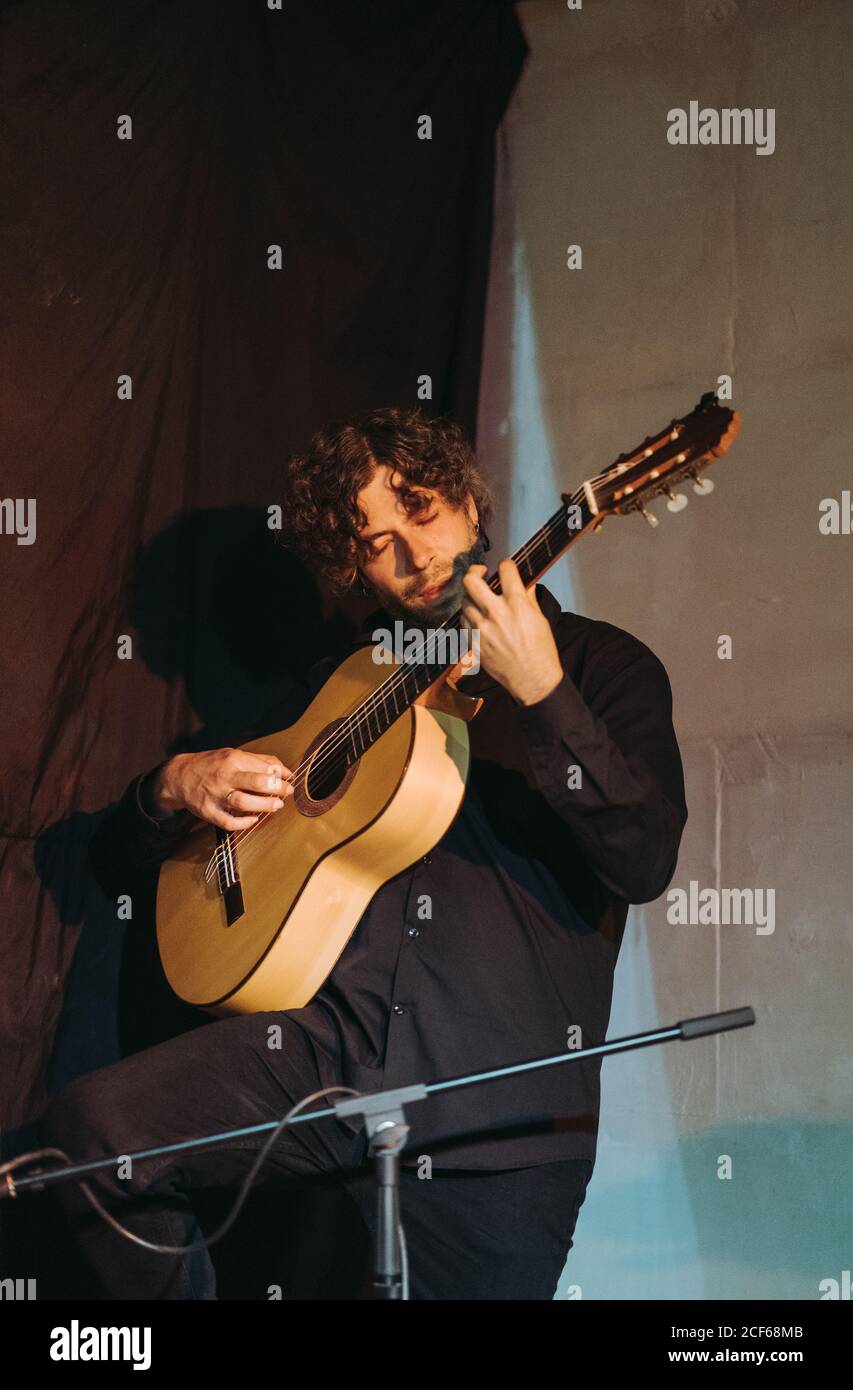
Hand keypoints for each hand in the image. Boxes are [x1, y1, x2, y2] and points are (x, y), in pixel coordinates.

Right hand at [150, 749, 294, 829]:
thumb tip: (285, 770)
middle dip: (276, 789)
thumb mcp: (233, 754)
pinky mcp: (208, 812)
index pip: (263, 767)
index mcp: (232, 759)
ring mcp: (215, 795)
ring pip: (243, 803)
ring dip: (264, 806)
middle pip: (255, 783)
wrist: (179, 776)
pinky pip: (228, 822)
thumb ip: (259, 761)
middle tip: (287, 793)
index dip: (281, 775)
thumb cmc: (212, 765)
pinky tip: (254, 819)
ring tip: (276, 806)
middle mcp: (224, 776)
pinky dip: (244, 823)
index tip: (289, 781)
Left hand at [460, 559, 563, 704]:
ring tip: (480, 601)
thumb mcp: (540, 619)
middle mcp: (496, 613)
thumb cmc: (541, 650)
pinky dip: (470, 618)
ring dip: (472, 598)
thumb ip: (528, 598)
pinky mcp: (474, 643)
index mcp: (517, 604)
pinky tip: (479, 620)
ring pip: (464, 602)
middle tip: (480, 574)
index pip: (505, 570)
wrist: (533, 679)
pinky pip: (464, 622)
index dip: (506, 565)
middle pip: (470, 581)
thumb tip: (524, 583)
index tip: (505, 567)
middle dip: (474, 572)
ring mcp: (482, 629)